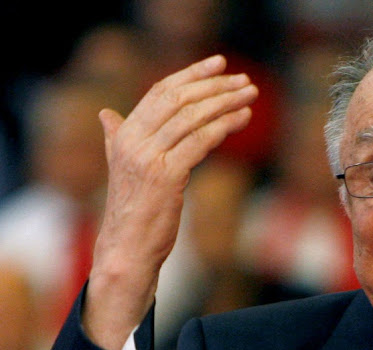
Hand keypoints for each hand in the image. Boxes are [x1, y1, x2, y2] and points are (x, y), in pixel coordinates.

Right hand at [84, 55, 257, 349]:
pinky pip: (201, 141)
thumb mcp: (122, 168)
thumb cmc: (133, 210)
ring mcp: (149, 157)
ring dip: (226, 102)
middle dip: (216, 85)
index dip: (192, 74)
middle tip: (245, 81)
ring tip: (251, 96)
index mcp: (125, 134)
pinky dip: (225, 126)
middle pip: (179, 99)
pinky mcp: (167, 176)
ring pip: (193, 117)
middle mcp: (133, 140)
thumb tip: (106, 114)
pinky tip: (243, 120)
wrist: (127, 248)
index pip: (161, 92)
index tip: (220, 64)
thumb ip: (116, 138)